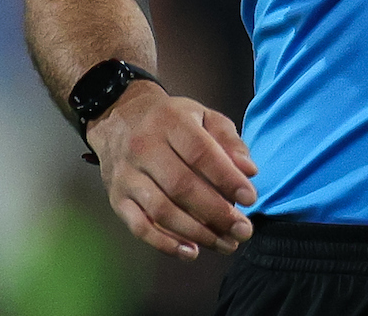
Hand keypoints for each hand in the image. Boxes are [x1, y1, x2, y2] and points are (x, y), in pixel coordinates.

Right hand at [86, 83, 260, 260]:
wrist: (119, 118)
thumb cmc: (172, 120)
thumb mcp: (203, 115)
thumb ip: (229, 140)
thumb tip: (249, 171)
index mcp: (171, 121)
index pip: (201, 153)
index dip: (227, 178)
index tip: (250, 198)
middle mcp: (144, 147)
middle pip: (182, 186)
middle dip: (216, 213)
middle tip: (243, 230)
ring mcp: (127, 175)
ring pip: (161, 210)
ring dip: (196, 233)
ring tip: (225, 244)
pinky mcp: (117, 198)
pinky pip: (139, 227)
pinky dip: (165, 243)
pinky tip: (191, 251)